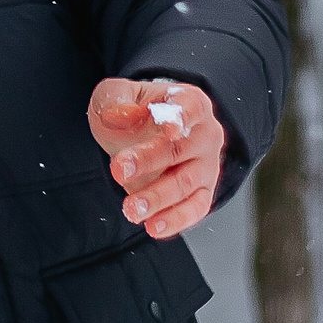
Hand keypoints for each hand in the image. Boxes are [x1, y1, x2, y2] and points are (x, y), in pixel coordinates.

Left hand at [89, 77, 224, 239]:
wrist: (141, 130)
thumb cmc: (132, 109)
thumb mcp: (117, 95)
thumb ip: (116, 101)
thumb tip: (123, 115)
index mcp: (190, 102)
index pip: (190, 107)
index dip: (180, 117)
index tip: (167, 129)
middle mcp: (205, 134)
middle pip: (180, 149)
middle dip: (148, 161)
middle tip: (118, 170)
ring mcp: (207, 165)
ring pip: (186, 184)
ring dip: (157, 198)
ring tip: (130, 209)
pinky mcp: (202, 192)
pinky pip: (195, 208)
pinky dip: (175, 219)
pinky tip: (153, 227)